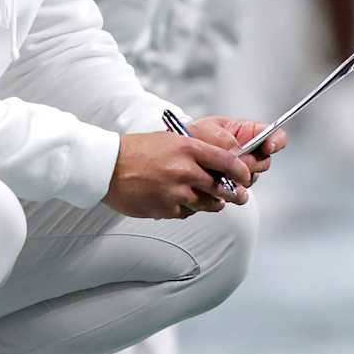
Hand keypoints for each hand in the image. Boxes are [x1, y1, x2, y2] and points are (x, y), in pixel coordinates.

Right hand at [104, 130, 252, 219]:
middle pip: (222, 187)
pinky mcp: (165, 209)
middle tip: (240, 196)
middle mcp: (184, 170)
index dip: (242, 171)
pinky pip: (186, 213)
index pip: (227, 161)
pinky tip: (179, 202)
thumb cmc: (136, 151)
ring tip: (213, 201)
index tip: (246, 176)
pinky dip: (187, 209)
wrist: (107, 167)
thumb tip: (218, 163)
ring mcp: (174, 192)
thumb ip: (194, 151)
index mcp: (187, 148)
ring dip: (213, 203)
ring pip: (207, 204)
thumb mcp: (170, 140)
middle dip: (235, 194)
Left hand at [187, 115, 287, 186]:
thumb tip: (237, 152)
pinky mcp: (232, 186)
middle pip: (265, 162)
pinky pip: (238, 192)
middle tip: (234, 160)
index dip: (276, 141)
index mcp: (247, 133)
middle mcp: (248, 153)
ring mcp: (241, 171)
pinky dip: (228, 188)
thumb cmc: (191, 136)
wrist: (176, 155)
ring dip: (237, 177)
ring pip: (251, 179)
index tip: (268, 146)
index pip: (274, 136)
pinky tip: (215, 181)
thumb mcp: (207, 130)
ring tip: (217, 170)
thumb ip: (224, 139)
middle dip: (250, 163)